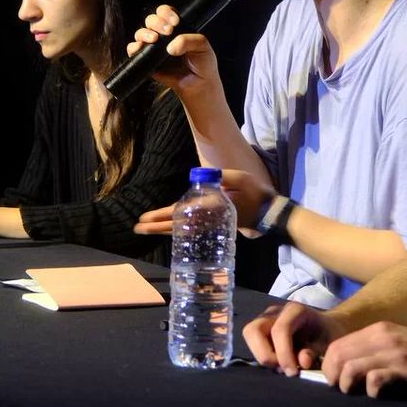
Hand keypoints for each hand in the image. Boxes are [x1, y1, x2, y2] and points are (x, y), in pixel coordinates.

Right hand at [127, 4, 221, 99]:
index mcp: (176, 27)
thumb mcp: (202, 46)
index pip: (165, 12)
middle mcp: (163, 36)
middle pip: (151, 20)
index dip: (167, 13)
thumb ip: (188, 41)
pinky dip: (134, 48)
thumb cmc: (202, 63)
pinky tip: (141, 48)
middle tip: (168, 31)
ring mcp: (153, 48)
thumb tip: (170, 48)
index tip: (174, 22)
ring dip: (145, 33)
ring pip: (140, 33)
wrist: (199, 84)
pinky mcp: (146, 61)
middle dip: (157, 22)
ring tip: (155, 39)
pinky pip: (134, 51)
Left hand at [133, 169, 274, 237]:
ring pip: (181, 230)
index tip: (145, 218)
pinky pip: (189, 230)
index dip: (162, 215)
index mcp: (210, 207)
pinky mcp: (212, 226)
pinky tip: (166, 229)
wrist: (269, 214)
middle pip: (176, 226)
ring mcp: (209, 225)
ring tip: (145, 229)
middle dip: (156, 226)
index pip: (181, 213)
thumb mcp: (241, 179)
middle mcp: (206, 219)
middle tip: (137, 228)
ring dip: (163, 229)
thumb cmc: (256, 194)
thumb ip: (222, 176)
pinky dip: (176, 230)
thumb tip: (202, 176)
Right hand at [242, 302, 348, 376]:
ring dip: (261, 355)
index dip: (283, 353)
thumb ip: (315, 352)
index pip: (280, 330)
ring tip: (280, 367)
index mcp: (295, 310)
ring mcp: (266, 318)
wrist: (330, 328)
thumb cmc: (330, 335)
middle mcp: (276, 311)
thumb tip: (302, 362)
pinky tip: (279, 363)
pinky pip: (254, 342)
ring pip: (249, 334)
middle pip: (254, 329)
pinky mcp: (262, 328)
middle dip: (264, 354)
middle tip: (281, 369)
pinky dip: (263, 355)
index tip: (293, 373)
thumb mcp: (329, 344)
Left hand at [322, 322, 406, 395]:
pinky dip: (371, 391)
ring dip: (347, 385)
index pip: (338, 344)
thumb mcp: (397, 341)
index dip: (329, 364)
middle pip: (338, 354)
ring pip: (350, 368)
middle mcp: (383, 337)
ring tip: (356, 393)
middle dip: (332, 375)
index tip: (334, 378)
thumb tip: (345, 364)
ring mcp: (395, 354)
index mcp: (378, 329)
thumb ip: (373, 348)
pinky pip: (374, 382)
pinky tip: (380, 394)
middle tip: (341, 388)